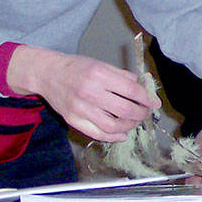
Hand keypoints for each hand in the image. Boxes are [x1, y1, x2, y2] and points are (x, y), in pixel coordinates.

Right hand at [5, 45, 158, 141]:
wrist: (47, 74)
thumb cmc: (76, 68)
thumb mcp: (101, 64)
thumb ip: (122, 76)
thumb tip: (143, 89)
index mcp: (99, 75)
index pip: (131, 90)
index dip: (146, 98)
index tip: (154, 103)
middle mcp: (89, 92)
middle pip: (124, 110)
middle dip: (140, 114)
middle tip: (145, 113)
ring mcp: (80, 109)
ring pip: (112, 126)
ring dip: (129, 126)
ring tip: (134, 122)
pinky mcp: (72, 120)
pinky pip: (97, 134)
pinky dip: (113, 137)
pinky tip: (122, 134)